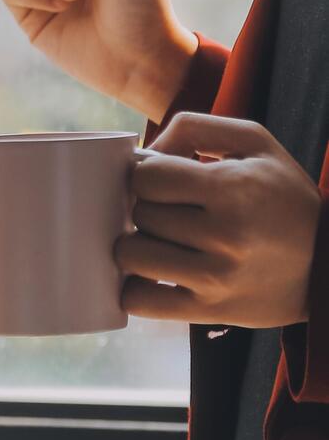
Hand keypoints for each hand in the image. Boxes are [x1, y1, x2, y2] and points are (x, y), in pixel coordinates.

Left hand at [115, 114, 321, 327]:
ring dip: (138, 248)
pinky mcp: (207, 310)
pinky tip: (155, 277)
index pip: (147, 177)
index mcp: (233, 188)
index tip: (163, 183)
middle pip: (141, 214)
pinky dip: (136, 290)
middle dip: (149, 210)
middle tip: (172, 214)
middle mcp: (225, 234)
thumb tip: (145, 151)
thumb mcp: (256, 144)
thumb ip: (195, 129)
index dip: (148, 176)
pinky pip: (139, 302)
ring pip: (131, 255)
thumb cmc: (283, 197)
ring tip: (161, 244)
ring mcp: (214, 277)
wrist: (326, 263)